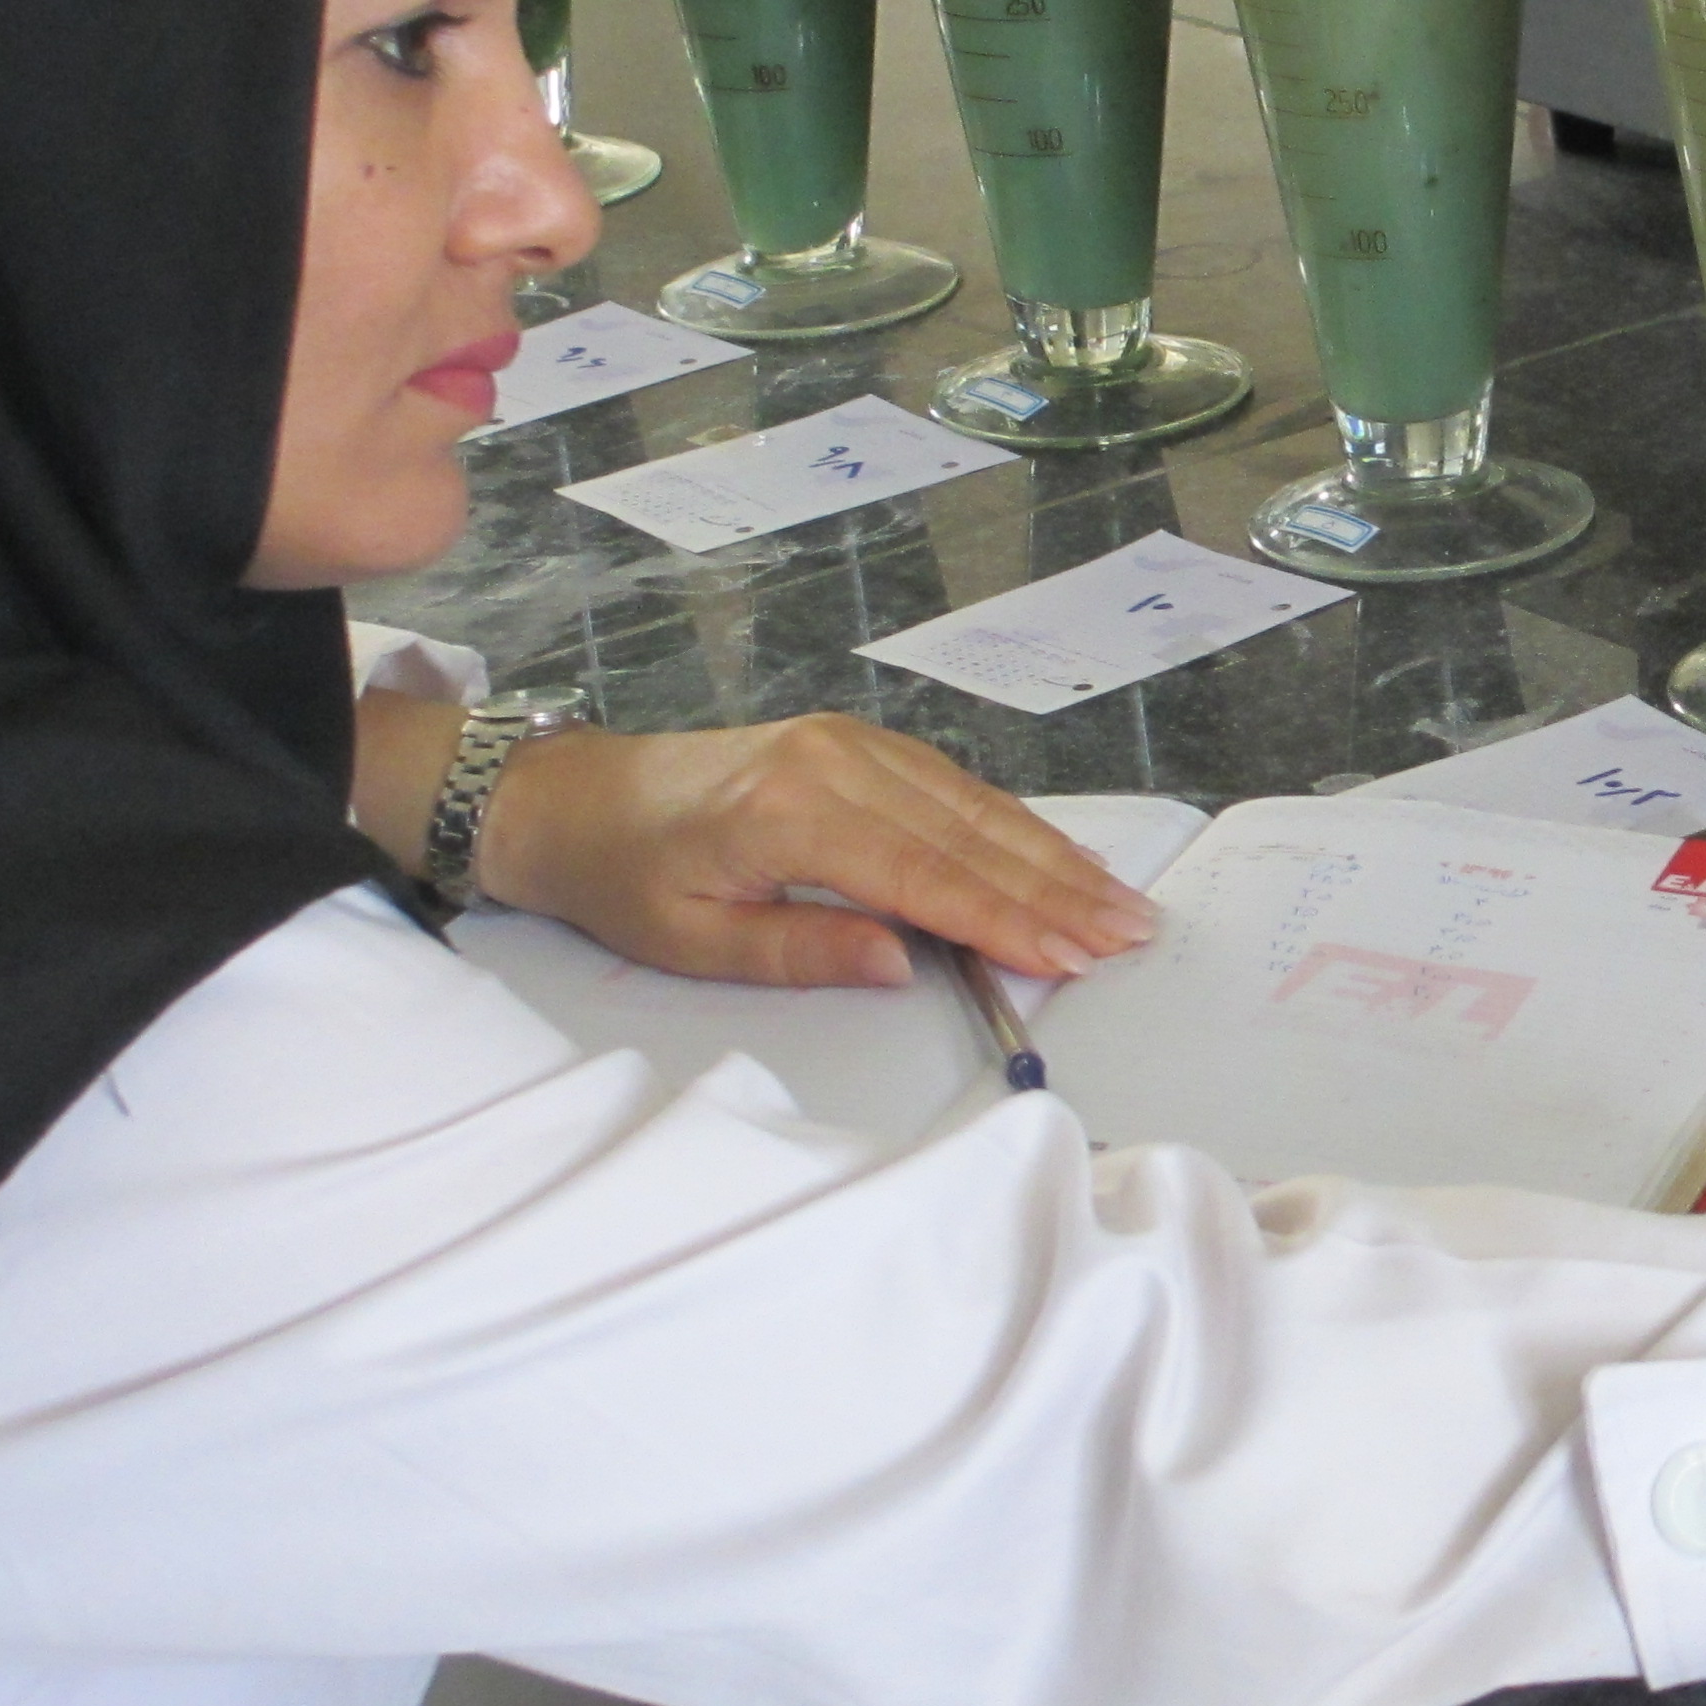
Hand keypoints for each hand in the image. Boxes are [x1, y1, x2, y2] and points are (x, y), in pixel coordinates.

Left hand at [473, 714, 1159, 988]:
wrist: (575, 796)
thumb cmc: (626, 878)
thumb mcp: (694, 940)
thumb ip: (805, 950)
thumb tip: (906, 964)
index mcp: (792, 813)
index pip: (927, 877)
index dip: (1007, 920)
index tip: (1073, 955)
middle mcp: (835, 762)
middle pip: (970, 837)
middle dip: (1058, 890)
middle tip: (1130, 932)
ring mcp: (852, 742)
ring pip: (975, 806)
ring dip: (1053, 857)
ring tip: (1118, 902)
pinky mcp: (857, 741)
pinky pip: (954, 785)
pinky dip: (1015, 824)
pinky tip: (1060, 854)